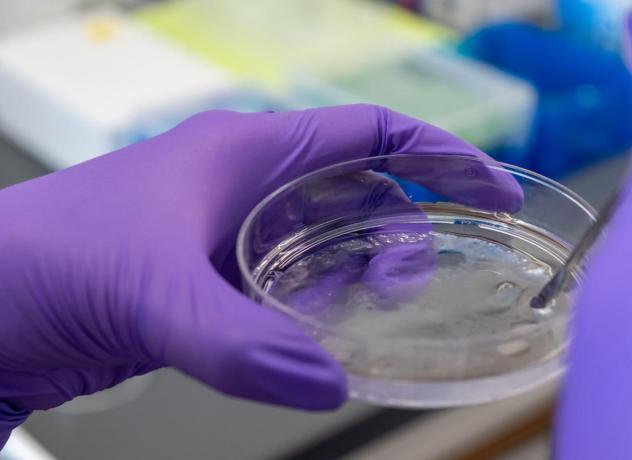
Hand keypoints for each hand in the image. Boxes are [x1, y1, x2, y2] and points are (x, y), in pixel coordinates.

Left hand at [0, 104, 519, 446]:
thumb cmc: (44, 264)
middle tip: (408, 289)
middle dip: (401, 234)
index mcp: (244, 154)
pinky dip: (321, 309)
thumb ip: (240, 343)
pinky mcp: (210, 281)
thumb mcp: (150, 295)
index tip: (490, 192)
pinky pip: (292, 286)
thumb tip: (328, 382)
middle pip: (359, 193)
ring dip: (361, 277)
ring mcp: (227, 234)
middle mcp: (244, 186)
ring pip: (328, 244)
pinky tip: (327, 339)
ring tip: (374, 316)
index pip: (368, 134)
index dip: (438, 156)